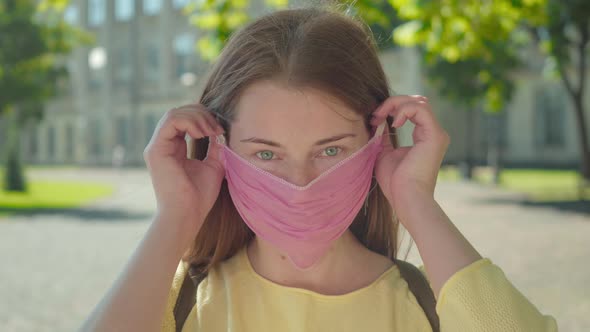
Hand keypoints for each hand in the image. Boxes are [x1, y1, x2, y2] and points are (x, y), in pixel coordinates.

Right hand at [143, 104, 224, 233]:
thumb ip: (215, 147)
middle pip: (179, 113)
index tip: (220, 130)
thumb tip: (220, 130)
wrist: (187, 215)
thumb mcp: (213, 165)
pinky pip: (170, 121)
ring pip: (174, 113)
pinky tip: (202, 133)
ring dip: (197, 117)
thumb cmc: (199, 197)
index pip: (184, 120)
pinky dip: (189, 122)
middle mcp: (162, 145)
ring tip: (211, 130)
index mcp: (173, 149)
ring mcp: (157, 147)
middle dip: (201, 114)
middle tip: (217, 128)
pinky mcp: (156, 150)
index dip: (203, 118)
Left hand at [370, 95, 449, 206]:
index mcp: (424, 137)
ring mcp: (436, 133)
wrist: (406, 197)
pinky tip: (394, 122)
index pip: (412, 109)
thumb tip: (378, 121)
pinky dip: (403, 110)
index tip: (374, 119)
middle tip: (375, 116)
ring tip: (381, 116)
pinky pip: (420, 108)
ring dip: (395, 104)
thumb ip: (384, 136)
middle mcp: (433, 133)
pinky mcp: (435, 135)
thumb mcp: (384, 153)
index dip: (391, 108)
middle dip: (392, 103)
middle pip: (416, 101)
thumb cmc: (395, 182)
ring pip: (418, 101)